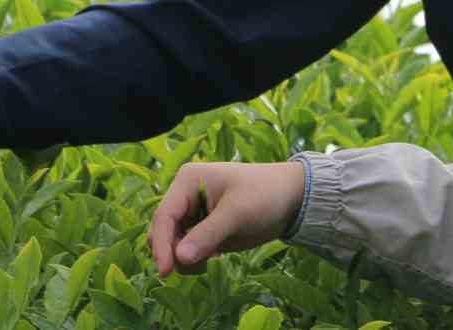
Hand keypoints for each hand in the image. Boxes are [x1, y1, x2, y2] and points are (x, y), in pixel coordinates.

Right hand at [151, 162, 306, 274]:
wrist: (292, 199)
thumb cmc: (265, 195)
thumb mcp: (237, 213)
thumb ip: (208, 234)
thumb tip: (180, 258)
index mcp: (188, 181)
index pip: (164, 216)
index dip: (161, 245)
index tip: (166, 272)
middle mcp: (185, 197)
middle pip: (163, 232)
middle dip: (174, 252)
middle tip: (200, 264)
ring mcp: (193, 214)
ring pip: (173, 245)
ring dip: (186, 258)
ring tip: (214, 258)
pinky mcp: (203, 230)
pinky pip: (188, 251)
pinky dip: (196, 259)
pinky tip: (217, 256)